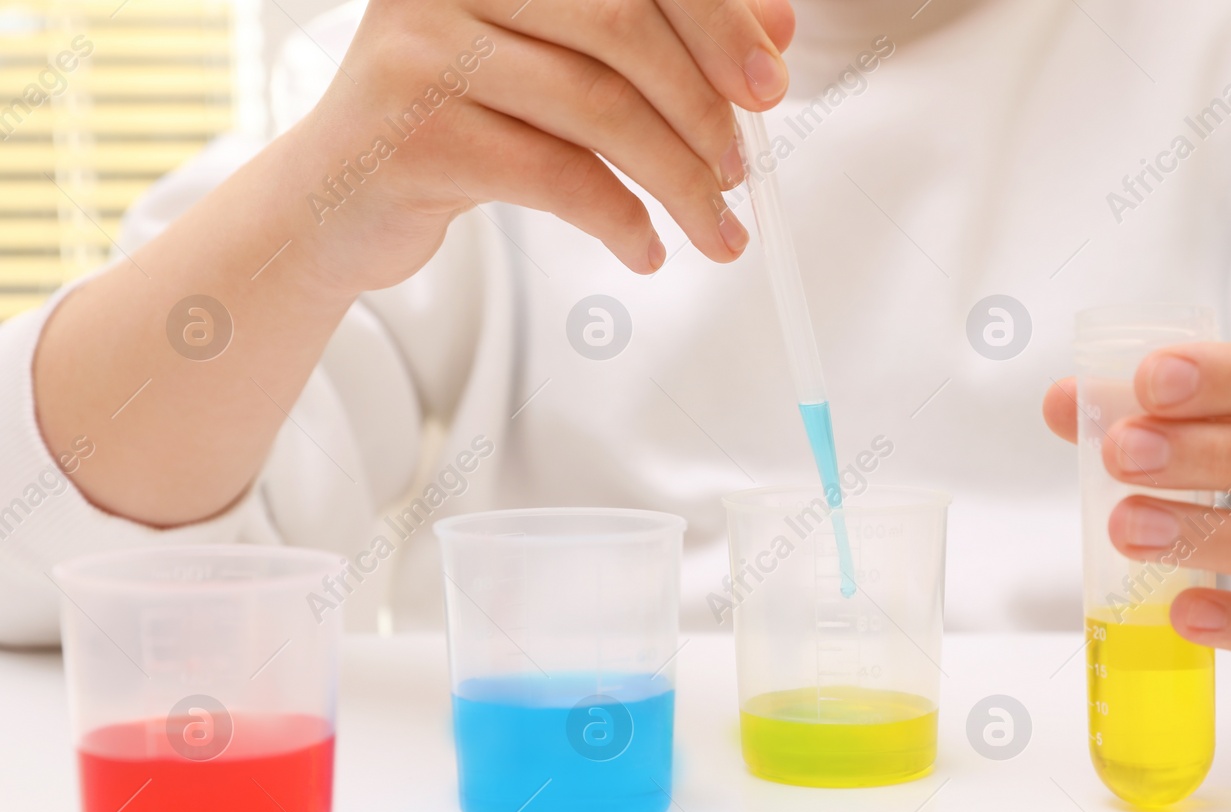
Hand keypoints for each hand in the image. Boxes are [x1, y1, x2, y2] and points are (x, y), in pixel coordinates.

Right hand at [34, 0, 793, 524]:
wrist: (333, 203)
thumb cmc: (457, 125)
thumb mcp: (560, 69)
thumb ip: (658, 39)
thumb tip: (776, 28)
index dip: (716, 22)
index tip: (770, 84)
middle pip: (623, 27)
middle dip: (706, 108)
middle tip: (745, 169)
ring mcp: (426, 51)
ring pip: (598, 108)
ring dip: (679, 181)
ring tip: (714, 229)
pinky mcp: (417, 134)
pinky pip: (556, 177)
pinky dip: (620, 221)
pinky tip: (645, 249)